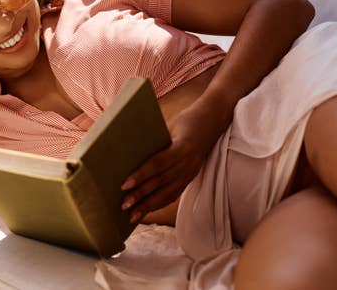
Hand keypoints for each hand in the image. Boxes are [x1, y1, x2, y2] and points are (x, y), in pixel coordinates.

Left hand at [119, 104, 222, 222]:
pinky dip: (160, 203)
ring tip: (132, 216)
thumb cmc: (186, 120)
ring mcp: (190, 172)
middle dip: (141, 195)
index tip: (124, 185)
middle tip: (123, 205)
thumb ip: (154, 141)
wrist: (212, 121)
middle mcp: (188, 163)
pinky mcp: (190, 177)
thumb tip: (128, 154)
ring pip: (168, 193)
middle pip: (161, 182)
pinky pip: (174, 194)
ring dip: (149, 206)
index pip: (158, 164)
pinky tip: (147, 210)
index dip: (141, 175)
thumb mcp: (170, 125)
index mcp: (182, 148)